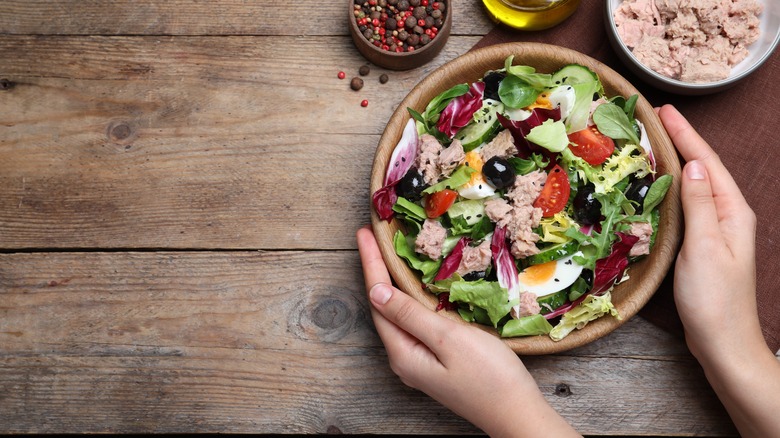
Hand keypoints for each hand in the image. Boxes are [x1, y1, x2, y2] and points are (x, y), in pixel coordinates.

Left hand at [356, 226, 579, 437]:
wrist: (516, 413)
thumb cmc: (489, 376)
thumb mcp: (448, 339)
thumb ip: (411, 315)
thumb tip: (376, 292)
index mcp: (402, 352)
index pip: (378, 299)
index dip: (372, 264)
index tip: (364, 234)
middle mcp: (404, 358)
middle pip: (384, 306)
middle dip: (377, 270)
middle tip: (372, 237)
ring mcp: (420, 361)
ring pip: (399, 314)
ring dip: (392, 283)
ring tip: (387, 254)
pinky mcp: (436, 361)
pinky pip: (415, 323)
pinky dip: (411, 299)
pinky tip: (415, 288)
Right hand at [658, 104, 760, 359]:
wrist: (722, 343)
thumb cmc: (714, 299)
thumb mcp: (704, 247)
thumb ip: (700, 204)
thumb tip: (693, 163)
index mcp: (733, 211)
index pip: (707, 162)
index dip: (685, 134)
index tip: (662, 110)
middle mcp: (728, 215)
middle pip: (703, 168)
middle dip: (680, 140)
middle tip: (652, 117)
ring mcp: (715, 230)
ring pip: (693, 185)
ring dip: (673, 160)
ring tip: (651, 141)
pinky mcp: (701, 243)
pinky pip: (686, 204)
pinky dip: (669, 187)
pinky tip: (655, 184)